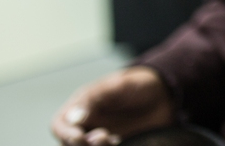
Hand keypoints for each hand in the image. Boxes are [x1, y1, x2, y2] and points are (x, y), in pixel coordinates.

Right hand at [50, 66, 175, 144]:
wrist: (164, 95)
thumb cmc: (138, 85)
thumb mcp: (118, 85)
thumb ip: (95, 98)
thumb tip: (74, 117)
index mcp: (82, 105)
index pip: (60, 124)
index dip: (66, 133)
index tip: (80, 137)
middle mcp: (87, 123)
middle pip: (69, 142)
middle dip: (81, 144)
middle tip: (104, 137)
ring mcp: (99, 136)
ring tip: (113, 140)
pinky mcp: (114, 145)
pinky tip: (121, 143)